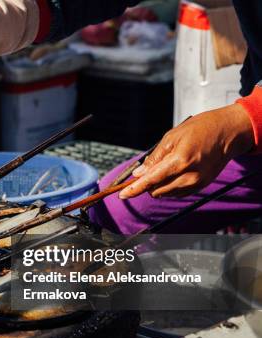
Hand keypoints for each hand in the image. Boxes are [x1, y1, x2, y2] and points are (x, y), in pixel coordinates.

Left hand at [119, 104, 253, 198]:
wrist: (227, 133)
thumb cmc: (199, 129)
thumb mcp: (171, 137)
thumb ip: (154, 158)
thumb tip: (139, 174)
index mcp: (180, 161)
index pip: (151, 180)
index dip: (134, 189)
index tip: (122, 195)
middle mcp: (189, 175)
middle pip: (156, 190)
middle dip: (146, 184)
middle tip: (146, 171)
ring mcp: (196, 183)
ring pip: (165, 193)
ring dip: (158, 186)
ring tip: (165, 167)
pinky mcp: (201, 186)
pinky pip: (177, 193)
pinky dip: (169, 186)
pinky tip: (174, 173)